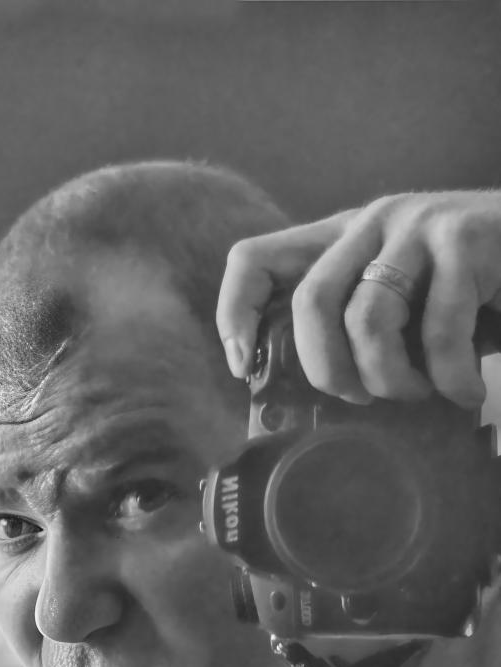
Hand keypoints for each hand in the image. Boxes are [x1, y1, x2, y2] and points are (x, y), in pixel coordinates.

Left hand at [217, 192, 500, 407]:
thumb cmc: (472, 294)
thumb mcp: (402, 308)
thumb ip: (357, 330)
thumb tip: (310, 397)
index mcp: (341, 241)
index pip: (254, 259)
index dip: (236, 315)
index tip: (244, 367)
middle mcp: (369, 224)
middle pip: (309, 303)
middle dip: (329, 371)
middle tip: (361, 400)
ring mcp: (415, 226)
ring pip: (367, 319)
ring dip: (391, 379)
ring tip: (420, 394)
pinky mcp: (462, 239)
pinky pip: (437, 330)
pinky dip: (450, 379)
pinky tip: (465, 392)